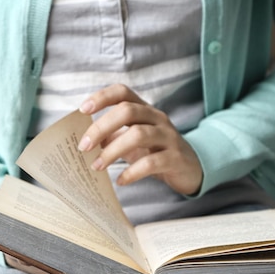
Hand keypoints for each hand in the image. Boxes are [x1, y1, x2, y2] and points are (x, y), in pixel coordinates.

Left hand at [77, 84, 202, 194]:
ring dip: (112, 151)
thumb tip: (86, 139)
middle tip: (84, 147)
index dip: (102, 97)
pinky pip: (152, 163)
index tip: (82, 110)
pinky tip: (121, 181)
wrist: (191, 168)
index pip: (123, 92)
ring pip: (139, 135)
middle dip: (101, 127)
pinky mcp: (176, 158)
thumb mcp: (131, 141)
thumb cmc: (155, 152)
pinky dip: (132, 172)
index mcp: (144, 110)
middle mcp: (157, 118)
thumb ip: (111, 136)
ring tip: (97, 166)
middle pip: (127, 110)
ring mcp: (169, 137)